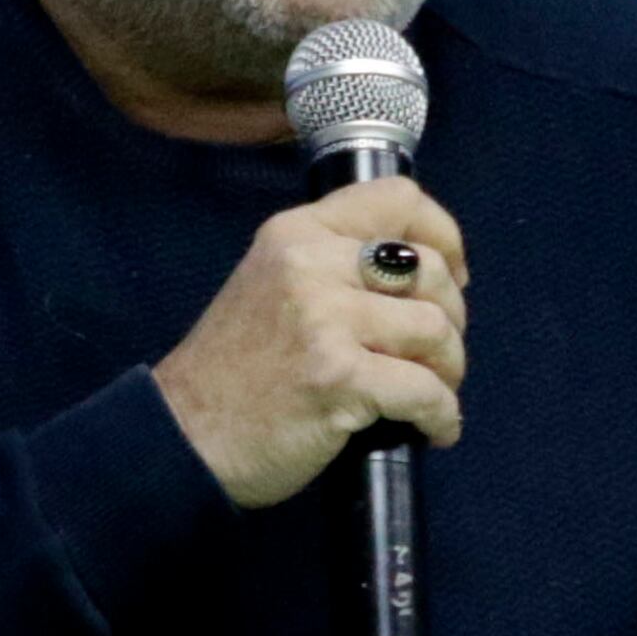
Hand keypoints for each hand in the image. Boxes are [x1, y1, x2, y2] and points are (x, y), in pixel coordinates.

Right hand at [151, 183, 470, 507]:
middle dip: (453, 318)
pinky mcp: (339, 377)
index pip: (399, 198)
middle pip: (429, 268)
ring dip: (449, 370)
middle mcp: (312, 262)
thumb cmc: (232, 371)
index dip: (444, 236)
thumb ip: (332, 265)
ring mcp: (325, 319)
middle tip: (438, 354)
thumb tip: (420, 274)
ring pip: (435, 329)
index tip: (452, 275)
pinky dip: (441, 416)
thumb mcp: (271, 283)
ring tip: (435, 394)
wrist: (183, 437)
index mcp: (299, 231)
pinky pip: (425, 391)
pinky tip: (433, 430)